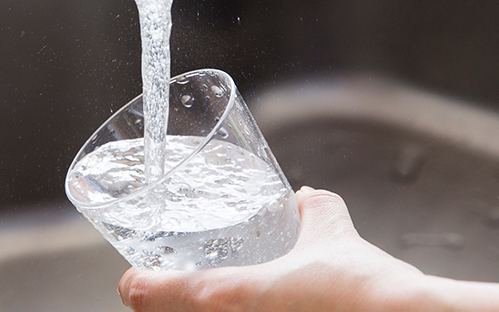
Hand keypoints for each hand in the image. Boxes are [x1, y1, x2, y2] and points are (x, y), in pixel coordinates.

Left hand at [118, 187, 498, 310]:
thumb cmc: (364, 291)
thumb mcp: (333, 238)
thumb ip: (316, 213)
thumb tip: (308, 198)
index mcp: (226, 294)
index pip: (148, 294)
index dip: (138, 286)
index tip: (135, 280)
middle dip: (170, 303)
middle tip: (172, 287)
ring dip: (200, 310)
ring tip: (224, 299)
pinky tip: (267, 306)